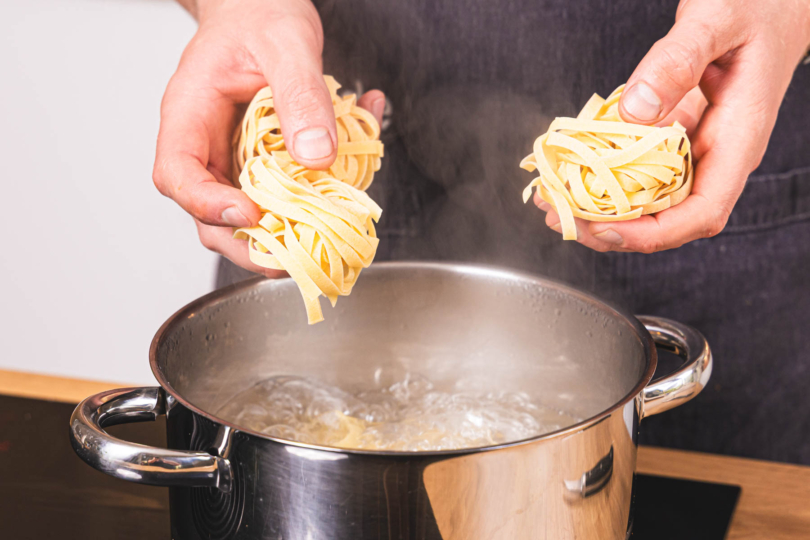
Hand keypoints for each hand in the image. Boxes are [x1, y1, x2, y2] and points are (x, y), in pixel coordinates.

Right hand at [153, 0, 384, 274]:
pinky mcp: (264, 162)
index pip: (178, 174)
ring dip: (284, 231)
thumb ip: (301, 96)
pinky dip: (313, 198)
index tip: (248, 215)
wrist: (262, 5)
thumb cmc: (259, 13)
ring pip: (247, 213)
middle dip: (247, 242)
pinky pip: (282, 192)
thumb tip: (315, 157)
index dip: (207, 205)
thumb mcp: (287, 44)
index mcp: (190, 113)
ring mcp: (233, 157)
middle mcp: (206, 143)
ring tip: (322, 234)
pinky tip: (349, 178)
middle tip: (291, 257)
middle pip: (209, 212)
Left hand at [538, 0, 809, 253]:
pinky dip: (602, 172)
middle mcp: (716, 153)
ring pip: (648, 196)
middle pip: (667, 217)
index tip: (604, 230)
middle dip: (611, 227)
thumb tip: (636, 112)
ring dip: (599, 206)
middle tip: (558, 214)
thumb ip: (678, 60)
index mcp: (738, 139)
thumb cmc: (759, 4)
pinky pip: (637, 164)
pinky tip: (569, 167)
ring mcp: (693, 146)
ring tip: (551, 200)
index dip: (652, 233)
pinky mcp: (673, 132)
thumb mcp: (719, 19)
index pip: (701, 212)